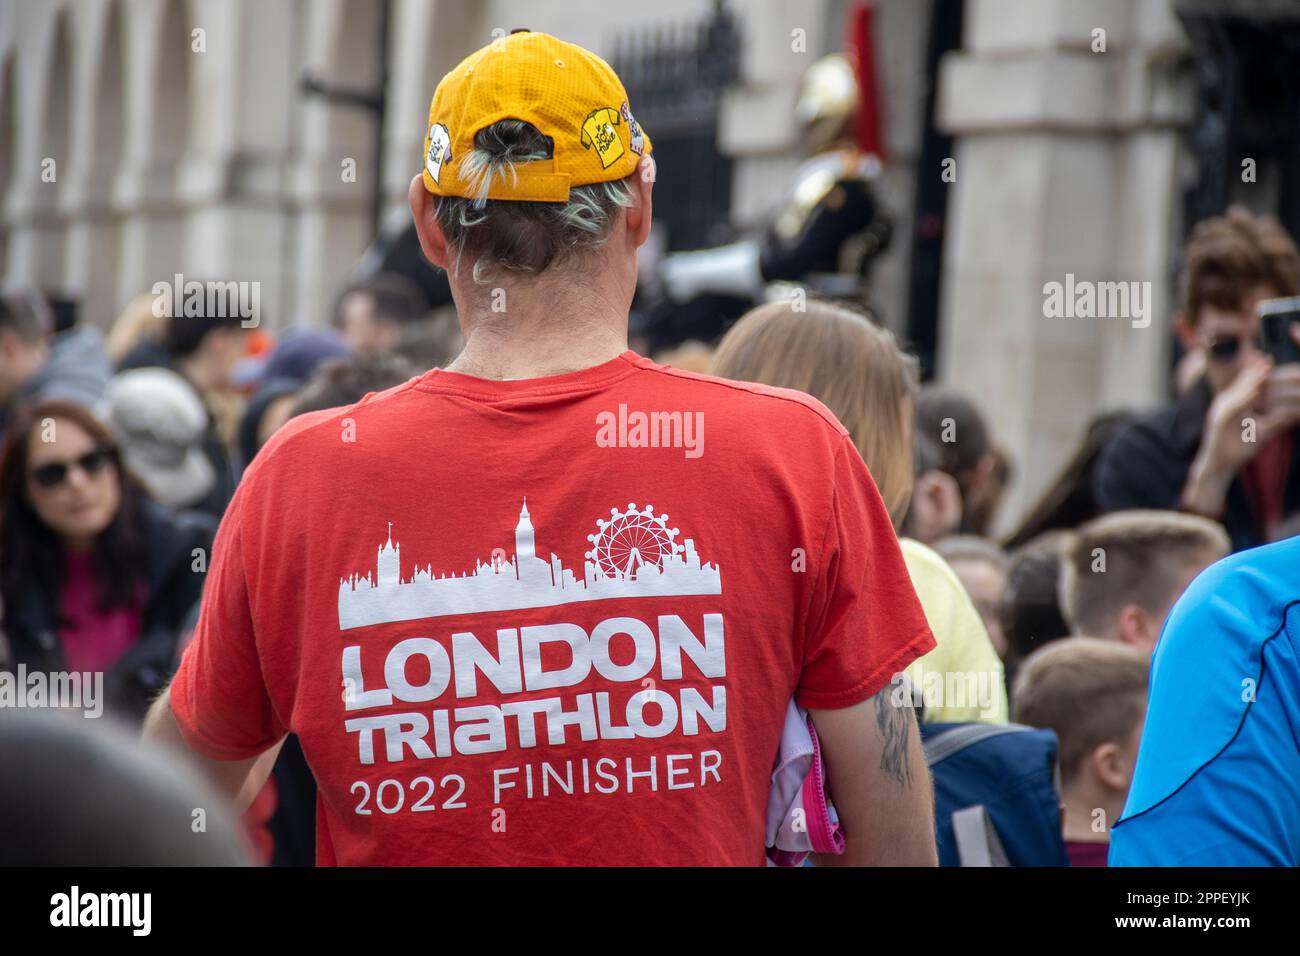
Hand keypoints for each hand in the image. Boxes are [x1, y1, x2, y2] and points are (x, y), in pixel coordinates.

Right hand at [1199, 354, 1273, 477]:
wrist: (1219, 466)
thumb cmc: (1238, 450)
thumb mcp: (1261, 432)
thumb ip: (1277, 421)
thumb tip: (1295, 414)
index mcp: (1233, 404)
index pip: (1245, 384)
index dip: (1256, 370)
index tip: (1268, 358)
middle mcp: (1225, 404)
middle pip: (1240, 383)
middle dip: (1253, 369)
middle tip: (1266, 356)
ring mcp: (1220, 411)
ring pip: (1238, 391)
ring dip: (1250, 379)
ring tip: (1264, 367)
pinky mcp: (1219, 420)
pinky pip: (1234, 406)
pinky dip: (1245, 397)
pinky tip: (1255, 390)